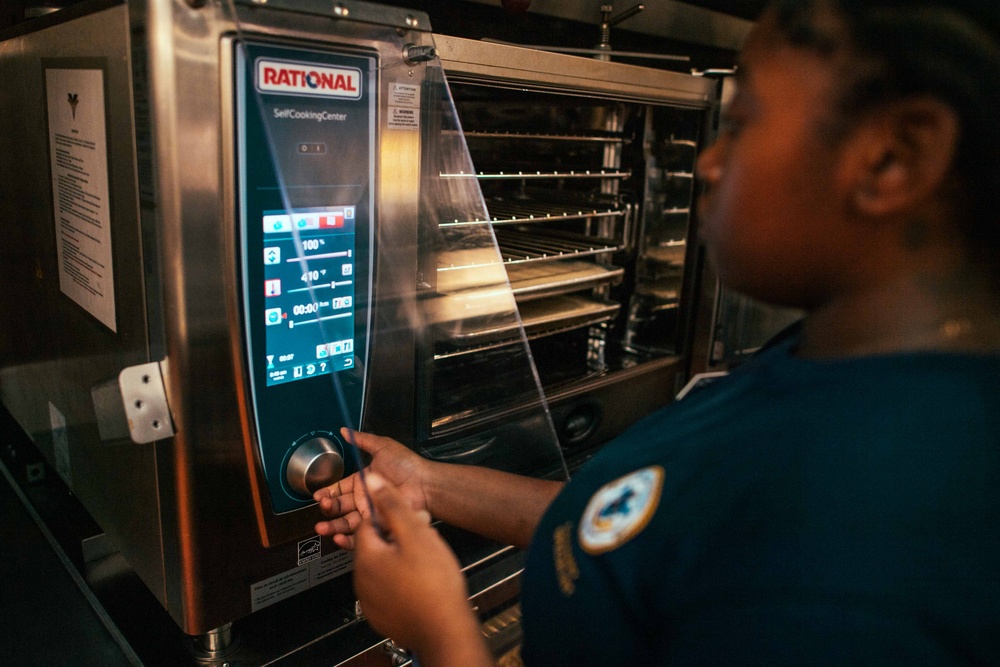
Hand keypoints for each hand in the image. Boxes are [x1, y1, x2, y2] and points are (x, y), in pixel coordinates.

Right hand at [313, 429, 429, 549]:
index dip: (328, 492)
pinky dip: (347, 540)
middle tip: (323, 506)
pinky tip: (338, 537)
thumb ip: (362, 440)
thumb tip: (345, 430)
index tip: (318, 495)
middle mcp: (365, 499)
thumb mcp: (382, 447)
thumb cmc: (407, 465)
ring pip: (346, 523)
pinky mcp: (378, 526)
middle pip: (339, 507)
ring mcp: (371, 513)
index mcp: (363, 481)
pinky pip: (360, 536)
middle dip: (328, 508)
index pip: (339, 488)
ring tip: (322, 527)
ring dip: (332, 526)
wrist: (424, 484)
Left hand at [354, 474, 491, 665]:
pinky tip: (422, 581)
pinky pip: (388, 588)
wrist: (445, 631)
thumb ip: (392, 505)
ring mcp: (370, 601)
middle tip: (424, 536)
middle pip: (375, 545)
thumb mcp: (416, 533)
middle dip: (398, 536)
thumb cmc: (434, 584)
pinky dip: (401, 580)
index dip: (390, 515)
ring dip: (400, 557)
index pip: (366, 523)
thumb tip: (371, 481)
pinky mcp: (382, 616)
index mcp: (365, 557)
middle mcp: (361, 580)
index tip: (411, 517)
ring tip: (427, 559)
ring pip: (383, 566)